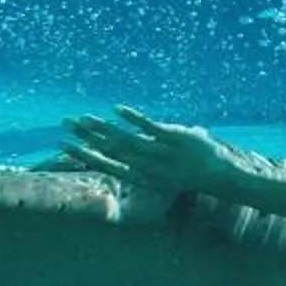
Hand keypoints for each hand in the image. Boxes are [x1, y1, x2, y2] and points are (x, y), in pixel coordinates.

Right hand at [59, 106, 268, 199]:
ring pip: (124, 139)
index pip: (106, 165)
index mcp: (142, 177)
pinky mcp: (174, 139)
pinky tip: (116, 109)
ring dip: (101, 128)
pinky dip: (131, 118)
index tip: (64, 145)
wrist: (221, 177)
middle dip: (85, 137)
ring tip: (81, 118)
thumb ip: (148, 158)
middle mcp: (147, 167)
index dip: (84, 155)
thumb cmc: (191, 172)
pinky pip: (149, 127)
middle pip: (109, 150)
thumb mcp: (165, 170)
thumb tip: (137, 145)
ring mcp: (160, 154)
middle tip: (65, 124)